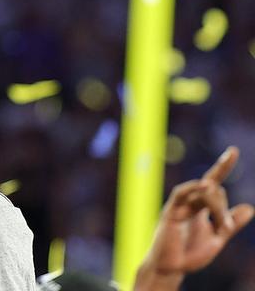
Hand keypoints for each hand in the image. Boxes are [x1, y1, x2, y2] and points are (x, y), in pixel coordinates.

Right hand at [135, 146, 254, 289]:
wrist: (172, 267)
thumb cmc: (190, 254)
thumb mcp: (217, 239)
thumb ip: (230, 223)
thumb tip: (249, 208)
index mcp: (202, 207)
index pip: (214, 182)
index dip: (223, 166)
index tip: (233, 151)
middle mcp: (191, 202)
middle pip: (214, 191)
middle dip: (224, 209)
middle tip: (226, 229)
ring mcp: (181, 205)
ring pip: (203, 192)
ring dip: (217, 207)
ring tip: (222, 228)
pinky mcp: (171, 211)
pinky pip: (182, 193)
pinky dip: (193, 187)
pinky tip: (204, 186)